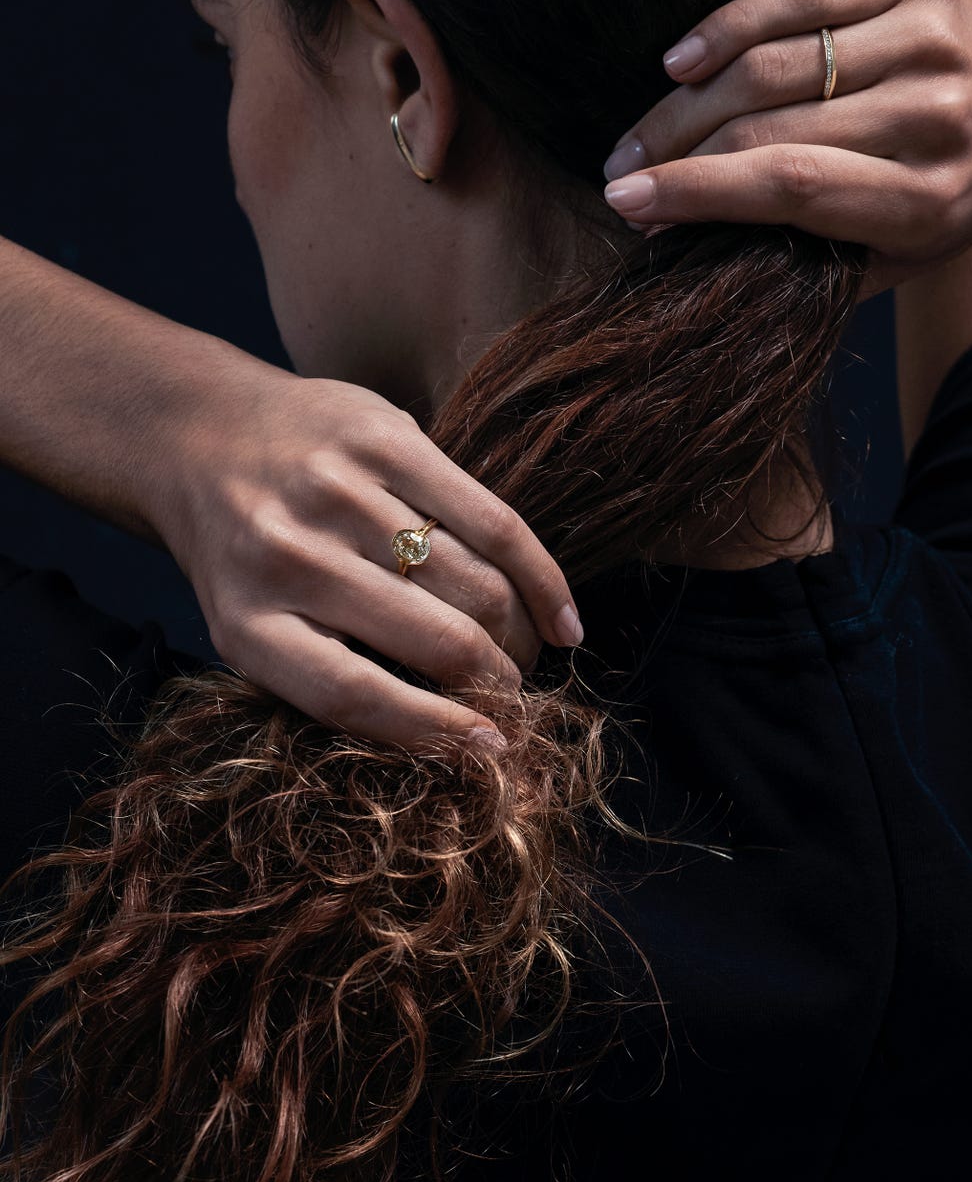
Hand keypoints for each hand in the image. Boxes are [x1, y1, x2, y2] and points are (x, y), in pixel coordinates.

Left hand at [149, 353, 580, 750]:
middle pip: (434, 638)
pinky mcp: (385, 436)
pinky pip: (491, 519)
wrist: (200, 435)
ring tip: (529, 654)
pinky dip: (540, 576)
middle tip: (513, 694)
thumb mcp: (256, 628)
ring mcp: (338, 490)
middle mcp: (289, 554)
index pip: (355, 694)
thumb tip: (456, 737)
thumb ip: (331, 673)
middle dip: (497, 680)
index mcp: (248, 623)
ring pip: (475, 582)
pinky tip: (562, 617)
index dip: (435, 730)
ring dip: (520, 634)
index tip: (492, 746)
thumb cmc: (244, 558)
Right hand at [602, 0, 971, 299]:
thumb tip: (698, 246)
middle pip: (766, 125)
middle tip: (622, 179)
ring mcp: (931, 34)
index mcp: (931, 197)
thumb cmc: (954, 187)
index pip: (788, 185)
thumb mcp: (905, 249)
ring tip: (640, 139)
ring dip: (684, 103)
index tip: (628, 206)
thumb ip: (821, 258)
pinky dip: (727, 29)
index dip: (697, 194)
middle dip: (675, 157)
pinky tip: (681, 62)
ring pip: (769, 64)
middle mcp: (936, 111)